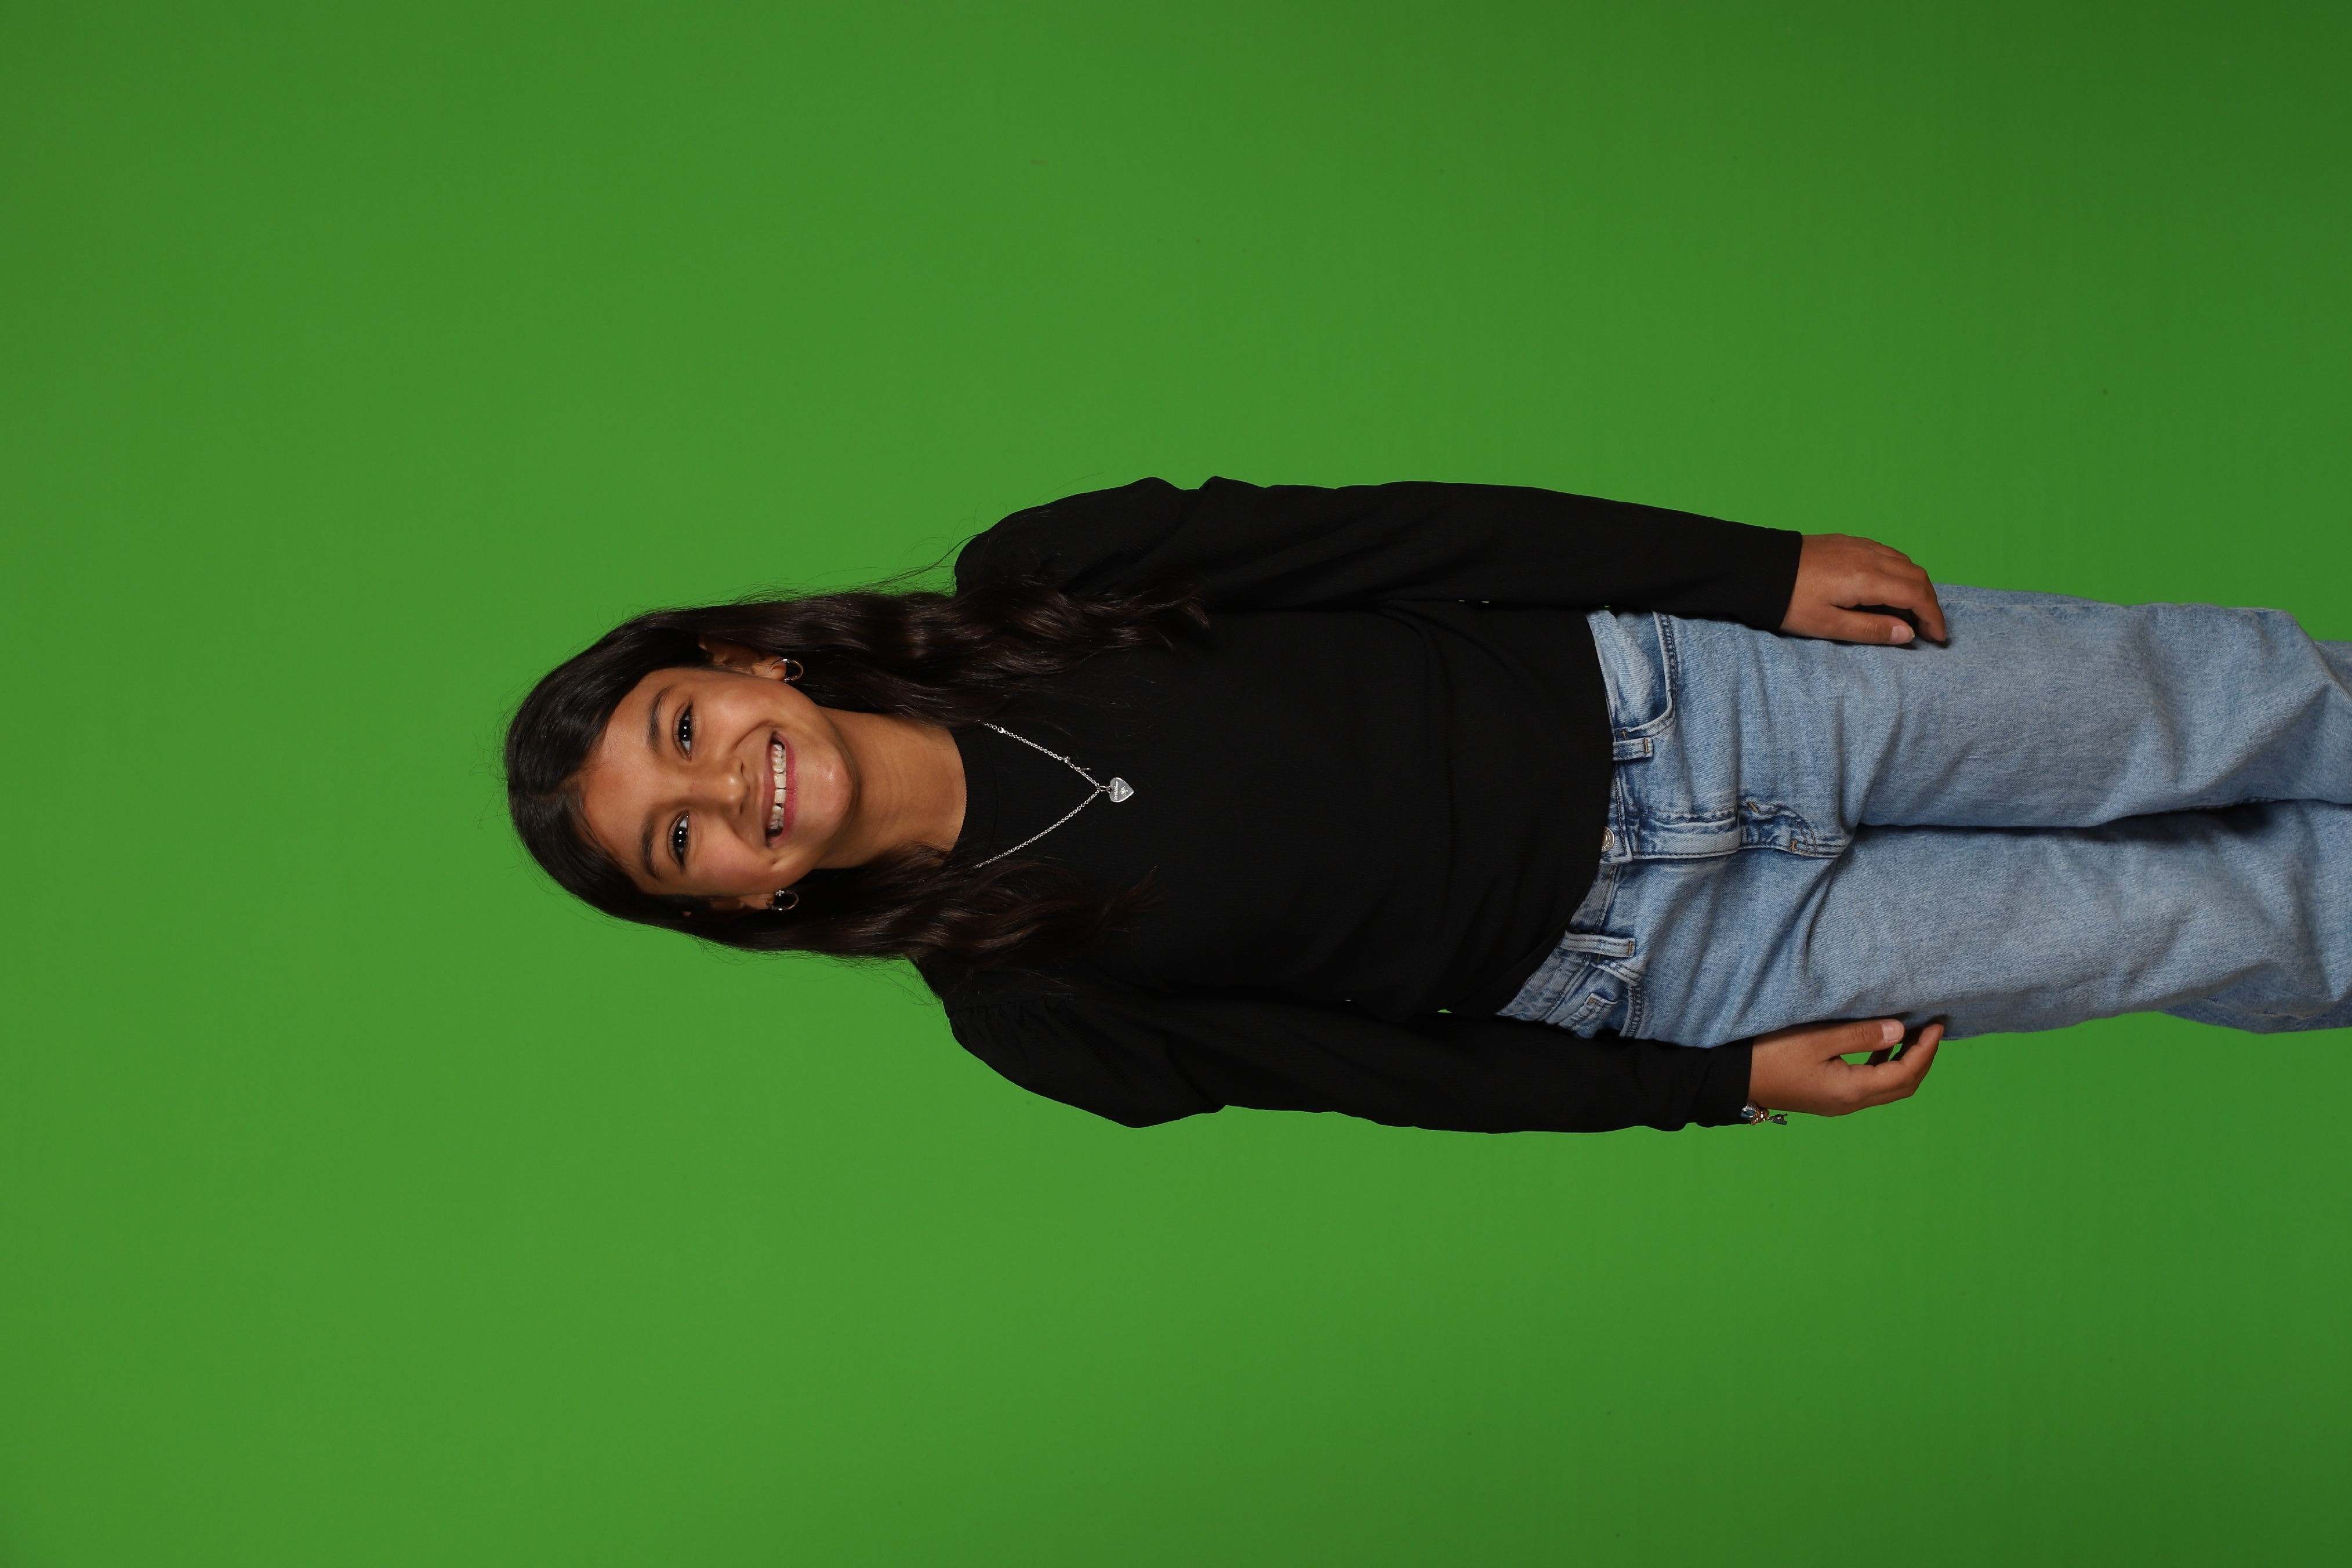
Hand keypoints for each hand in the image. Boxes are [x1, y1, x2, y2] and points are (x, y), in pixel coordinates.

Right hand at [1747, 1017, 1943, 1117]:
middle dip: (1923, 1057)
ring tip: (1912, 1034)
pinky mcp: (1829, 1097)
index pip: (1905, 1073)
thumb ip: (1860, 1035)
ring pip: (1888, 1087)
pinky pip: (1870, 1085)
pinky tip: (1880, 1045)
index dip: (1926, 1049)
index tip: (1937, 1024)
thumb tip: (1900, 1031)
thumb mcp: (1816, 1039)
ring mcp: (1840, 1103)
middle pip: (1903, 1086)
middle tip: (1931, 1029)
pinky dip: (1884, 1065)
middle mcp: (1851, 1102)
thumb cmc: (1770, 1056)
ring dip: (1905, 1062)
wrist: (1733, 1079)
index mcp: (1852, 1089)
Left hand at [1783, 534, 1948, 644]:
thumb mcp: (1828, 625)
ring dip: (1916, 586)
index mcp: (1867, 578)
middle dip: (1929, 603)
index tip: (1938, 638)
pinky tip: (1890, 588)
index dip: (1932, 617)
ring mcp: (1859, 545)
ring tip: (1912, 612)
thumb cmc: (1788, 602)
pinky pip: (1887, 553)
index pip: (1916, 595)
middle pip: (1916, 576)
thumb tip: (1907, 633)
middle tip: (1928, 629)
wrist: (1756, 569)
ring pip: (1904, 562)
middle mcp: (1869, 556)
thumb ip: (1870, 629)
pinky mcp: (1848, 541)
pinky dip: (1900, 571)